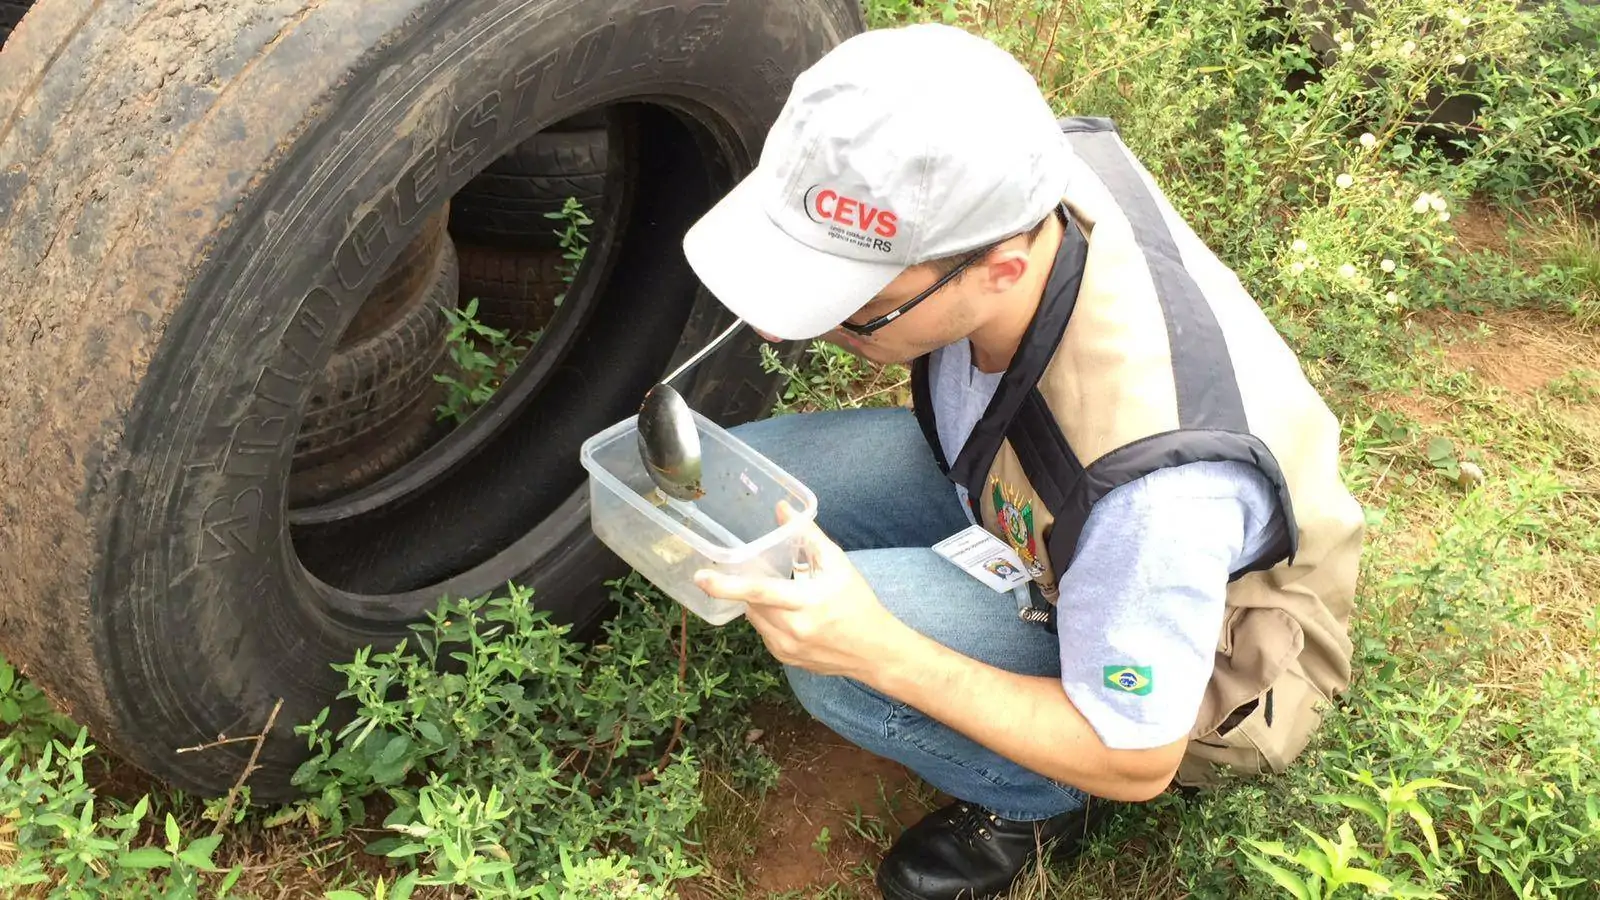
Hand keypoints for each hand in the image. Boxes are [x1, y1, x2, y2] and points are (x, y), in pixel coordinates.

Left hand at [693, 501, 903, 679]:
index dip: (726, 585)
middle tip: (766, 576)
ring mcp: (787, 649)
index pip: (758, 592)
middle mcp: (792, 629)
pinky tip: (790, 615)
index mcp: (806, 603)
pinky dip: (769, 620)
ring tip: (786, 596)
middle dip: (752, 587)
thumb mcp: (838, 564)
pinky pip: (764, 634)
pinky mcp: (785, 659)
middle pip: (751, 603)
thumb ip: (807, 535)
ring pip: (755, 619)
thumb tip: (782, 507)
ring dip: (760, 604)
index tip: (701, 577)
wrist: (875, 651)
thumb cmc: (858, 603)